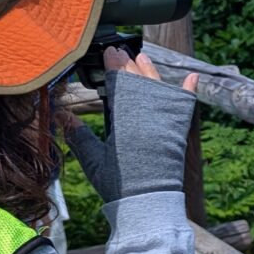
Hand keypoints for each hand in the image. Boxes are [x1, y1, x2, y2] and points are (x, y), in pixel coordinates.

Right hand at [61, 49, 199, 203]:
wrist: (148, 203)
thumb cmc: (118, 184)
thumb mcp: (94, 160)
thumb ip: (79, 135)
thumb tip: (61, 115)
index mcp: (125, 120)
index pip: (119, 84)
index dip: (112, 67)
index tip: (107, 52)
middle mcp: (148, 115)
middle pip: (138, 82)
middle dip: (128, 64)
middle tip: (119, 50)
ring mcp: (166, 122)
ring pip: (159, 88)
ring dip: (150, 71)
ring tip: (142, 57)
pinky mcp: (179, 132)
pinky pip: (185, 105)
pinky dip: (189, 90)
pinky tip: (192, 76)